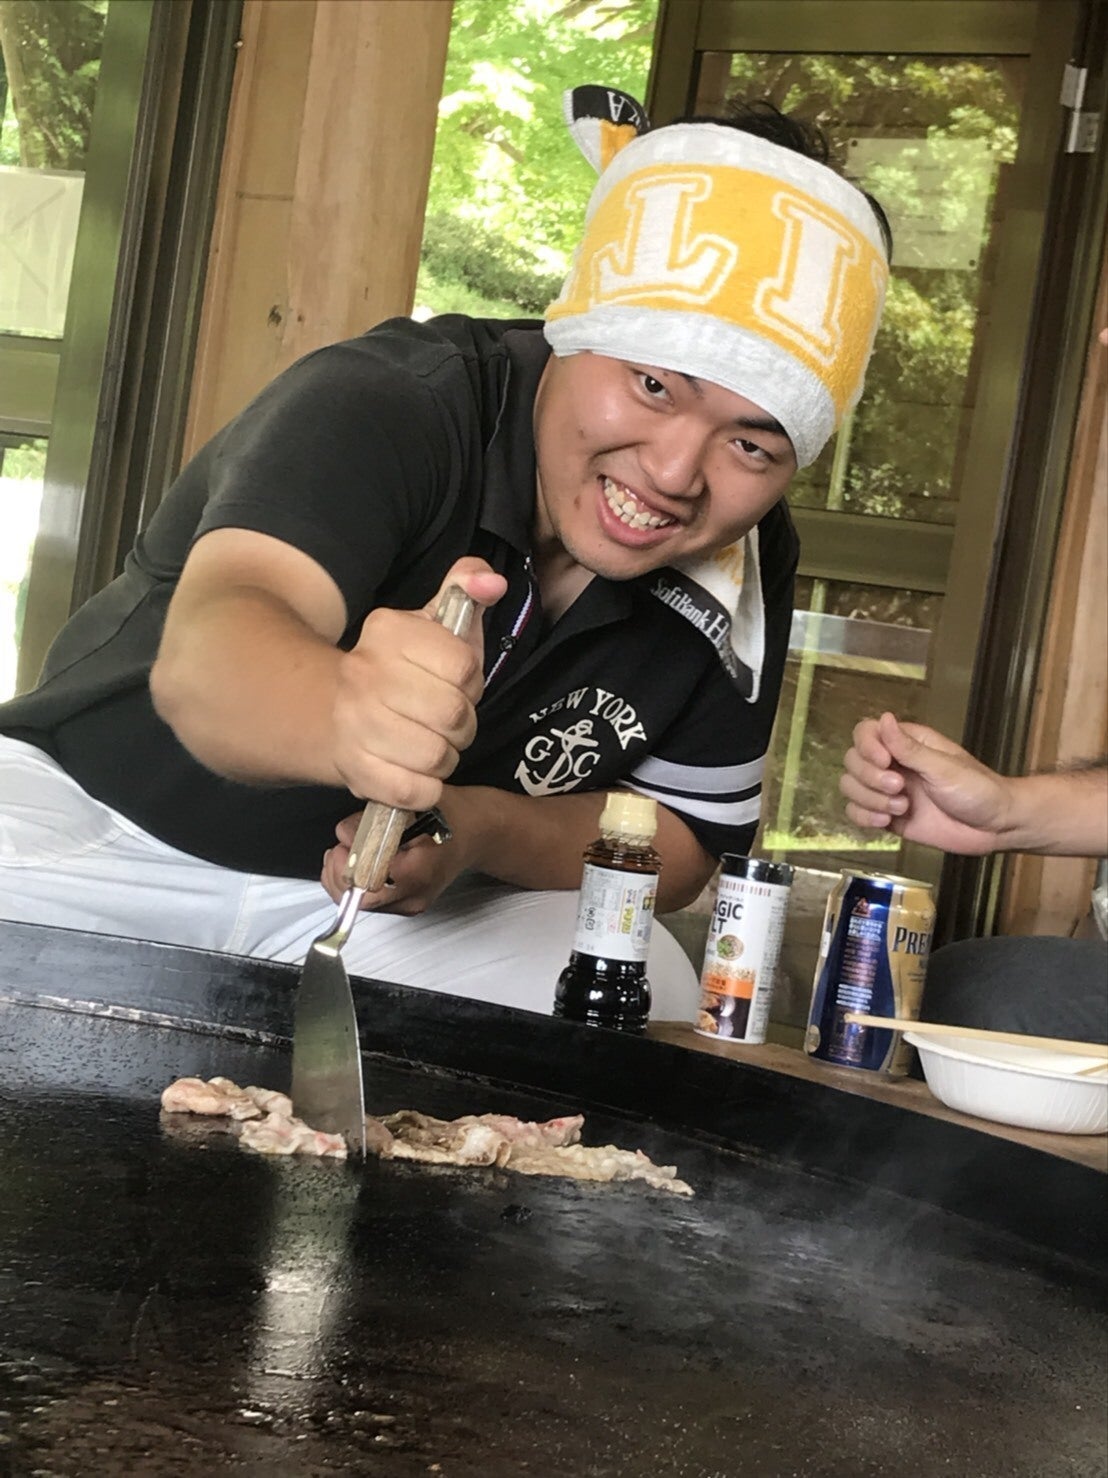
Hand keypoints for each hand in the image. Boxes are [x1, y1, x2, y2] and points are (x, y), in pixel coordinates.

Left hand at [322, 798, 474, 914]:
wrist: (477, 833)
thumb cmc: (449, 814)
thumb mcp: (411, 804)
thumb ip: (374, 818)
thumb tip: (342, 833)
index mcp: (418, 871)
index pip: (368, 887)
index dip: (345, 870)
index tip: (341, 845)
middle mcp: (415, 895)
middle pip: (361, 901)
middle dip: (340, 876)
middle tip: (338, 848)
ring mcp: (412, 905)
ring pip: (363, 904)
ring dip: (346, 880)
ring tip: (346, 853)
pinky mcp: (408, 905)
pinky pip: (373, 902)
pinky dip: (357, 884)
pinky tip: (357, 863)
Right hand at [330, 558, 505, 812]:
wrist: (338, 710)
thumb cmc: (407, 668)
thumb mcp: (438, 621)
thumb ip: (468, 587)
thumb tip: (493, 583)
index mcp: (388, 630)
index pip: (464, 666)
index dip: (472, 683)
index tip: (457, 684)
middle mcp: (363, 672)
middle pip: (454, 715)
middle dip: (464, 725)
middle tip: (448, 722)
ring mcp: (352, 722)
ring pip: (437, 756)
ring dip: (446, 758)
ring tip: (433, 745)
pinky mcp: (352, 768)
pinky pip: (412, 791)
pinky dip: (427, 789)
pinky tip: (419, 774)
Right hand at [840, 712, 1012, 855]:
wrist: (994, 827)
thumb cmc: (979, 790)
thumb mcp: (944, 767)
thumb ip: (909, 748)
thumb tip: (885, 719)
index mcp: (907, 744)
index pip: (865, 732)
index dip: (867, 746)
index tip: (884, 761)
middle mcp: (893, 765)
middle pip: (853, 760)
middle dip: (869, 777)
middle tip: (899, 788)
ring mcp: (889, 791)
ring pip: (851, 787)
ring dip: (869, 799)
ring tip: (900, 807)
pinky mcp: (888, 817)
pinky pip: (857, 813)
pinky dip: (864, 817)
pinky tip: (886, 821)